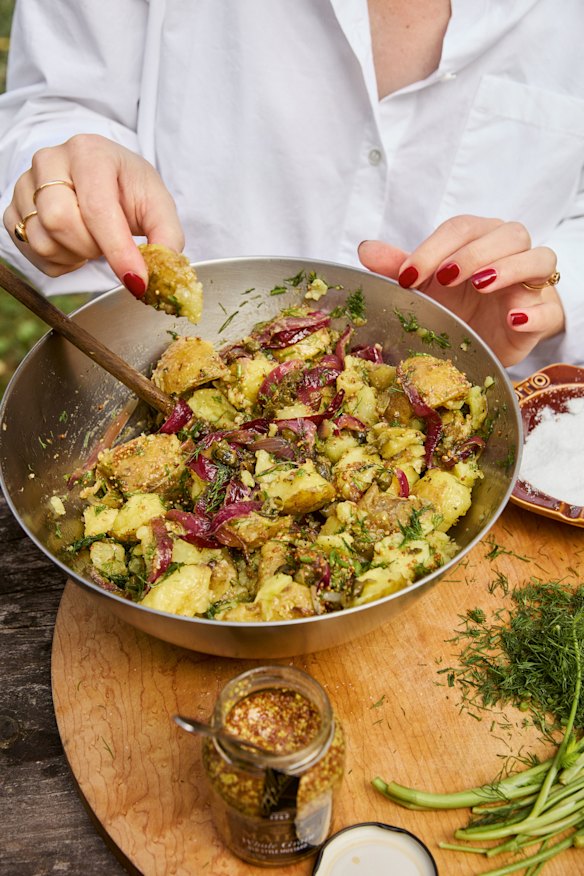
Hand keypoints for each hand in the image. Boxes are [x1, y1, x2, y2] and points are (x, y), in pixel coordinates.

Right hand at [3, 134, 183, 294]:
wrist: (101, 179)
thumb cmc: (128, 189)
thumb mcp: (157, 204)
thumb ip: (166, 235)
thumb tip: (162, 268)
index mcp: (89, 152)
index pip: (97, 207)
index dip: (117, 250)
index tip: (137, 280)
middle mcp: (49, 160)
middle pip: (60, 222)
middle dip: (92, 248)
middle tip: (109, 245)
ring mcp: (24, 185)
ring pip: (42, 241)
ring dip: (76, 256)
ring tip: (92, 241)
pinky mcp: (13, 211)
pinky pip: (32, 254)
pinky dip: (60, 262)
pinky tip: (74, 245)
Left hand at [358, 215, 564, 366]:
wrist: (486, 339)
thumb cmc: (457, 304)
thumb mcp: (425, 286)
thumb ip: (399, 266)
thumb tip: (365, 249)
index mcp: (479, 239)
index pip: (463, 228)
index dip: (435, 247)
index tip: (407, 276)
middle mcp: (511, 252)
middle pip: (506, 234)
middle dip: (473, 253)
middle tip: (444, 278)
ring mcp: (532, 283)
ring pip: (538, 258)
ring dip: (509, 268)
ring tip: (480, 285)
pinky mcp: (544, 314)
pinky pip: (550, 308)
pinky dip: (535, 311)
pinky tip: (514, 318)